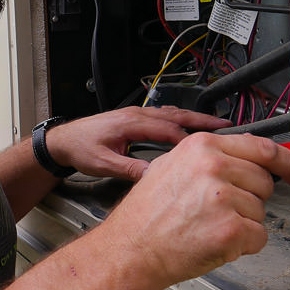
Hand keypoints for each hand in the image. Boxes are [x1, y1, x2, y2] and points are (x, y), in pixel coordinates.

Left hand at [45, 106, 232, 180]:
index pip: (168, 130)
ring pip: (171, 113)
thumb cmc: (80, 148)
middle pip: (175, 116)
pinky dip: (180, 119)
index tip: (211, 148)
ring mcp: (136, 114)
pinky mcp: (134, 118)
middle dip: (202, 122)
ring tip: (216, 124)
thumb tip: (155, 176)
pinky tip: (189, 124)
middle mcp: (136, 115)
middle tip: (227, 127)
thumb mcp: (104, 163)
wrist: (63, 140)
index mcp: (130, 123)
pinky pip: (163, 115)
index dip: (191, 140)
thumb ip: (130, 169)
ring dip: (193, 118)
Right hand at [110, 132, 289, 289]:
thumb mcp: (172, 166)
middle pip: (264, 181)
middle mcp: (214, 167)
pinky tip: (213, 240)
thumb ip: (209, 157)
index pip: (261, 148)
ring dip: (242, 223)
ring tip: (207, 224)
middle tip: (216, 209)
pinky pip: (258, 237)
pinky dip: (242, 245)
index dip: (284, 161)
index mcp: (201, 147)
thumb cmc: (148, 214)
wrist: (132, 248)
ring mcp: (223, 198)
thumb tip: (244, 156)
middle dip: (249, 198)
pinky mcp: (231, 229)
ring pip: (261, 211)